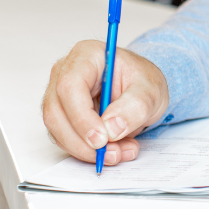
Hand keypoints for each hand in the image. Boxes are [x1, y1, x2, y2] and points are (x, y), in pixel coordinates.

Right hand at [42, 41, 169, 165]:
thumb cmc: (143, 82)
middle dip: (83, 140)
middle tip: (111, 154)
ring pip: (57, 129)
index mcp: (87, 55)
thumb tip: (111, 128)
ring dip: (86, 150)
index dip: (82, 116)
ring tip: (119, 153)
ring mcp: (59, 95)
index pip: (71, 86)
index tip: (101, 139)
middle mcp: (66, 72)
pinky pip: (64, 139)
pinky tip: (112, 151)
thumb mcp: (151, 90)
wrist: (142, 90)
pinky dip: (86, 151)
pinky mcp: (62, 115)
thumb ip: (135, 106)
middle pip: (57, 111)